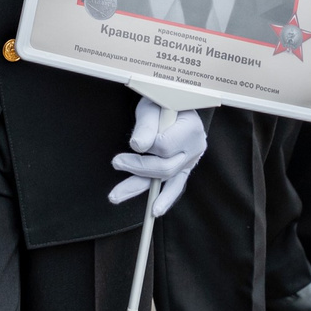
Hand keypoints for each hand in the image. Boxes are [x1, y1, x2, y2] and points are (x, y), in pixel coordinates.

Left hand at [109, 97, 207, 216]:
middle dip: (137, 167)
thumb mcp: (153, 104)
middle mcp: (194, 148)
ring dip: (138, 188)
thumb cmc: (162, 99)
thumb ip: (147, 125)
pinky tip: (154, 211)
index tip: (137, 138)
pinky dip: (164, 200)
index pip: (165, 146)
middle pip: (165, 167)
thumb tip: (137, 146)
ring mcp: (190, 161)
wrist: (174, 101)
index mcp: (191, 128)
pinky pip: (174, 187)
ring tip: (115, 196)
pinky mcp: (182, 169)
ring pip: (165, 181)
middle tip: (115, 162)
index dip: (148, 143)